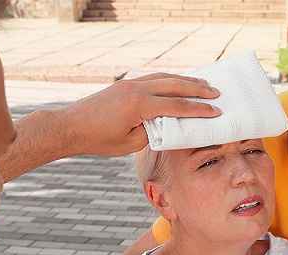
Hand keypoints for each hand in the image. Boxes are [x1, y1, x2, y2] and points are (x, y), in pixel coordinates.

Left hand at [57, 73, 219, 157]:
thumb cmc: (99, 140)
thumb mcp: (132, 143)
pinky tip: (179, 82)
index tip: (216, 111)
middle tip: (216, 92)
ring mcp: (129, 83)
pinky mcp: (124, 84)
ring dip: (186, 80)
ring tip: (204, 82)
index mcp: (139, 105)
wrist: (71, 126)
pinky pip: (153, 77)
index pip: (177, 106)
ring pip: (165, 77)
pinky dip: (170, 79)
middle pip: (175, 85)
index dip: (199, 109)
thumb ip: (154, 131)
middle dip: (198, 89)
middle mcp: (136, 88)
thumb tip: (171, 123)